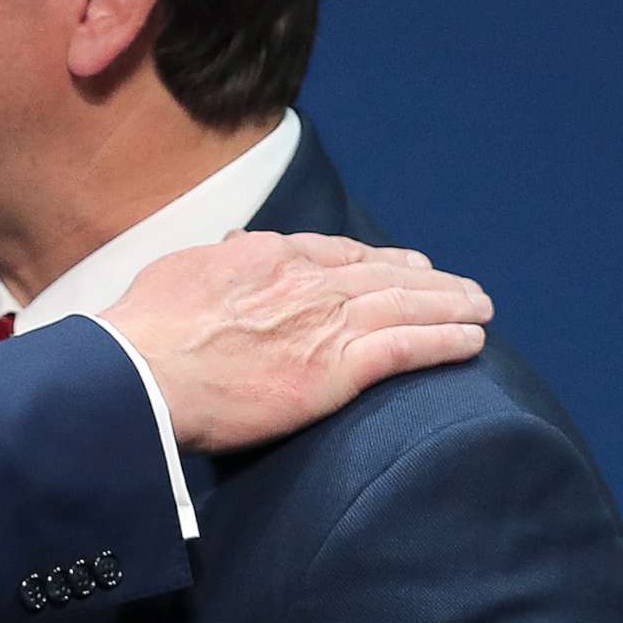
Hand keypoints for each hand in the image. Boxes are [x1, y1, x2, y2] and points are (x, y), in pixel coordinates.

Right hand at [100, 231, 490, 452]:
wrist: (141, 372)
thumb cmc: (144, 331)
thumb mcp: (177, 273)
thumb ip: (213, 262)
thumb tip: (225, 249)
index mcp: (266, 256)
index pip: (337, 253)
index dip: (375, 259)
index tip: (398, 265)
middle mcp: (306, 282)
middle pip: (384, 275)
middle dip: (428, 280)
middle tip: (459, 287)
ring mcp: (325, 323)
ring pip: (406, 306)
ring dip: (450, 306)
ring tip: (481, 309)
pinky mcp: (336, 369)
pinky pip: (407, 349)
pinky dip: (445, 342)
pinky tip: (471, 342)